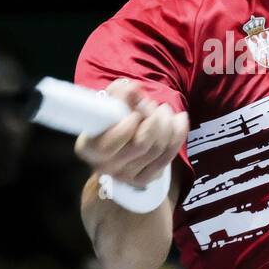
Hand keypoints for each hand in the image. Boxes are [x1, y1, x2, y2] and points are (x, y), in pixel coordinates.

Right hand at [74, 78, 188, 188]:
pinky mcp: (144, 179)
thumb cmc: (111, 118)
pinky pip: (168, 157)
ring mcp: (126, 176)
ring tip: (164, 110)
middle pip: (142, 143)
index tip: (139, 105)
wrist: (117, 143)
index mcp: (89, 148)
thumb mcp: (110, 102)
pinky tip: (178, 120)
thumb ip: (119, 93)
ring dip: (167, 124)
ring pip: (158, 149)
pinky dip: (178, 134)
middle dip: (155, 118)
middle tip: (153, 104)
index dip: (133, 119)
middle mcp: (105, 166)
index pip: (116, 138)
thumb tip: (133, 89)